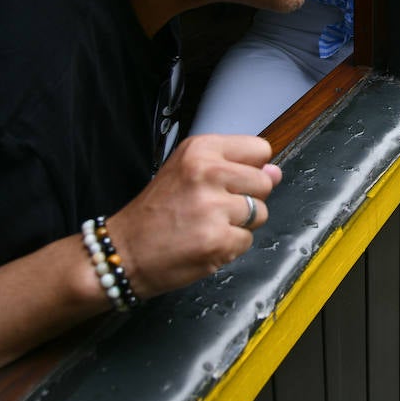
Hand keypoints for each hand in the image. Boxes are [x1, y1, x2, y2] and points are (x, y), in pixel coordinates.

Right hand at [104, 134, 283, 297]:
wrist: (123, 251)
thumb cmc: (155, 212)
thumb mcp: (188, 172)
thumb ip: (233, 167)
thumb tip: (275, 172)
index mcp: (200, 149)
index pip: (259, 149)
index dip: (251, 168)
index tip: (233, 180)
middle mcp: (208, 173)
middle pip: (264, 182)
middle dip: (248, 199)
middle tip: (214, 208)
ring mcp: (214, 208)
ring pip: (260, 213)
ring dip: (240, 225)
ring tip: (207, 226)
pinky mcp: (218, 240)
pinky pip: (247, 241)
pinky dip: (230, 247)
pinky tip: (204, 243)